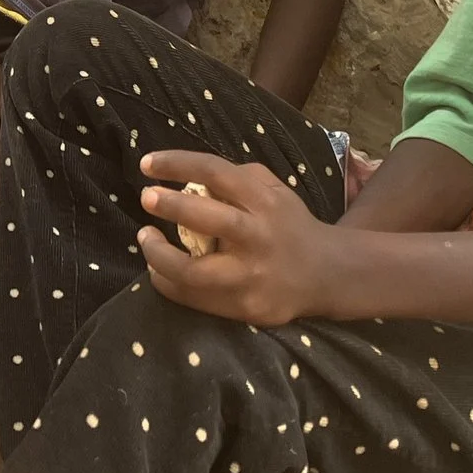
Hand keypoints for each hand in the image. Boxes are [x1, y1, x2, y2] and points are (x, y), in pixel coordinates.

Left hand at [135, 152, 348, 327]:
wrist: (327, 274)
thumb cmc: (288, 225)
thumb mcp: (274, 190)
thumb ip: (238, 178)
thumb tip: (187, 177)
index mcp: (265, 201)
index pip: (216, 173)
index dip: (177, 164)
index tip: (147, 164)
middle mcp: (259, 238)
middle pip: (207, 220)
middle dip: (170, 206)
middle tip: (146, 198)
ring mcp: (252, 277)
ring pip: (193, 273)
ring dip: (158, 257)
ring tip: (145, 238)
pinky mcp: (245, 307)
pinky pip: (195, 299)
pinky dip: (167, 283)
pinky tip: (158, 269)